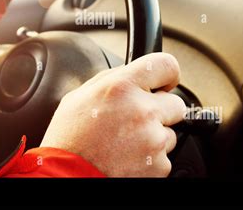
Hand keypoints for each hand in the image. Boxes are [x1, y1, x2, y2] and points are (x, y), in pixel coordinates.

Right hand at [40, 52, 185, 176]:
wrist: (65, 176)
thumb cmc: (69, 138)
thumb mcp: (80, 96)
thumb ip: (112, 80)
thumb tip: (131, 74)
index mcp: (122, 87)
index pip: (166, 65)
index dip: (168, 74)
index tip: (164, 83)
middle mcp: (142, 111)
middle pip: (176, 103)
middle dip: (161, 110)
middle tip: (138, 120)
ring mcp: (153, 140)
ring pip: (169, 133)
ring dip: (154, 136)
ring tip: (125, 142)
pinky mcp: (158, 165)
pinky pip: (164, 157)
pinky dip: (150, 159)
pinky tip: (127, 157)